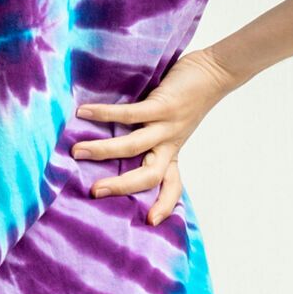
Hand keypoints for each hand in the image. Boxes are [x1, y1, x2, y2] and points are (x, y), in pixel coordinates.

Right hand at [71, 48, 239, 225]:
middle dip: (121, 186)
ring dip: (103, 150)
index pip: (173, 185)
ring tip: (76, 151)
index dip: (165, 205)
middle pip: (149, 176)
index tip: (150, 222)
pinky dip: (105, 114)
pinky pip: (130, 114)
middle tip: (94, 193)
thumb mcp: (173, 124)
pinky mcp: (163, 105)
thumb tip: (112, 138)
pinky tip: (84, 112)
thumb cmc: (189, 97)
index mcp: (172, 150)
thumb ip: (150, 134)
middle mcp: (170, 143)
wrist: (216, 72)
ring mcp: (167, 125)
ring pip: (134, 146)